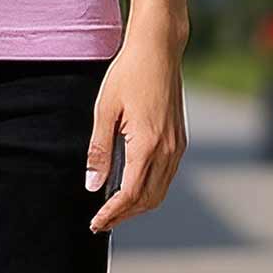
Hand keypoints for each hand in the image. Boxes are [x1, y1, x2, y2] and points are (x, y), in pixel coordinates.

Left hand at [85, 37, 186, 232]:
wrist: (158, 49)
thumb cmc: (129, 73)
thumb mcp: (105, 109)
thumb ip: (99, 149)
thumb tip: (92, 185)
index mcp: (148, 144)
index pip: (129, 194)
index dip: (112, 212)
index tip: (96, 222)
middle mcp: (168, 150)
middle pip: (148, 199)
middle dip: (125, 214)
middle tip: (102, 221)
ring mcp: (178, 145)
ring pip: (160, 190)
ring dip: (138, 204)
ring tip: (114, 207)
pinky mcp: (180, 139)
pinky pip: (167, 175)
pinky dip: (150, 188)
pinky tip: (132, 183)